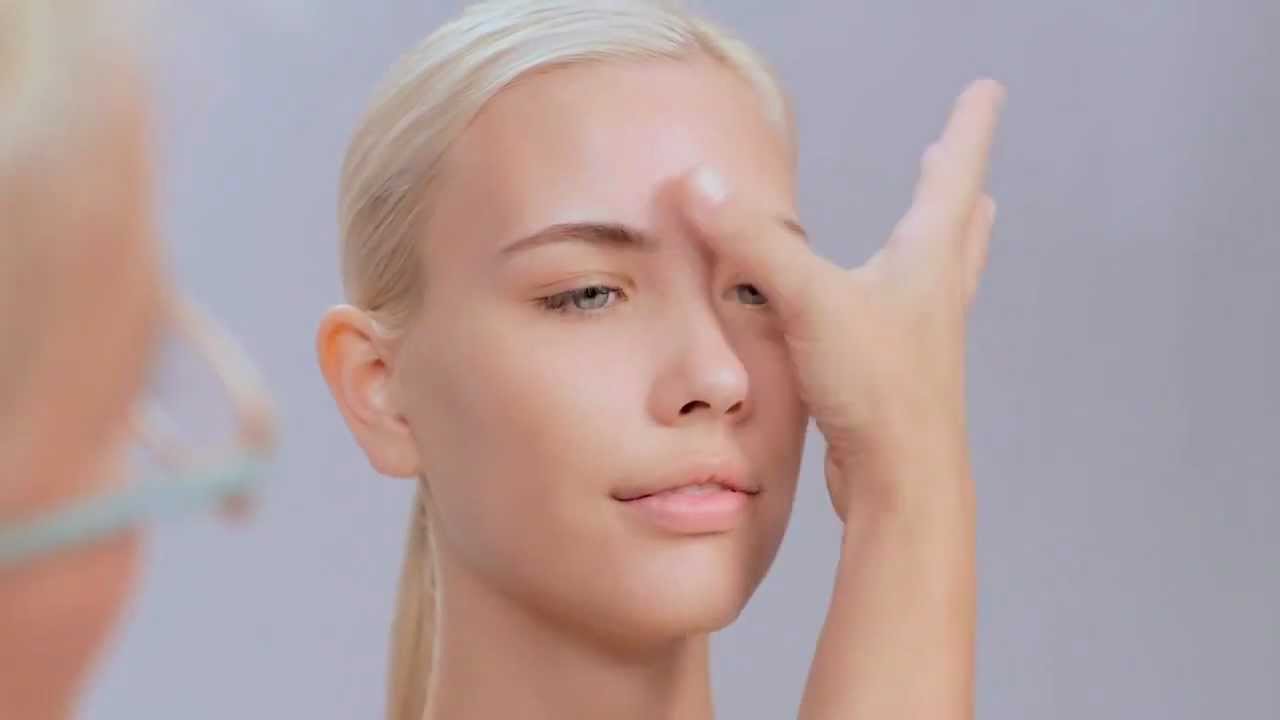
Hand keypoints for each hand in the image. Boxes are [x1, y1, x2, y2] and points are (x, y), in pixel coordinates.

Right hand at [680, 78, 1005, 519]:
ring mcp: (919, 341)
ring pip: (935, 276)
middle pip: (957, 227)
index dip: (968, 128)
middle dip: (955, 186)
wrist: (904, 484)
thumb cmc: (878, 392)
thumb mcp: (809, 301)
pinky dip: (894, 295)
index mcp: (925, 262)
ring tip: (941, 226)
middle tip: (953, 157)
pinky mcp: (896, 378)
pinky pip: (899, 321)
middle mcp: (932, 296)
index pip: (954, 175)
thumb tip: (697, 185)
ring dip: (937, 241)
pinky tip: (872, 309)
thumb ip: (752, 242)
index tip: (988, 91)